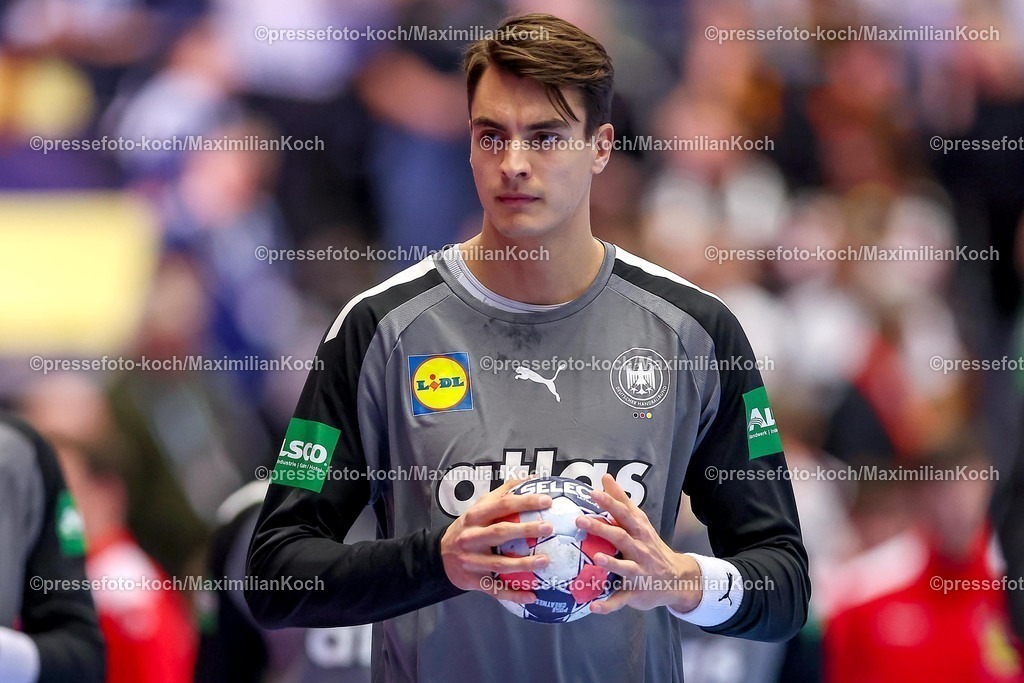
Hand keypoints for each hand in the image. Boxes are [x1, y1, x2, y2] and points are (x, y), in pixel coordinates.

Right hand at [441, 477, 552, 603]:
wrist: (439, 555)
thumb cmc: (468, 528)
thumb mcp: (480, 507)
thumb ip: (504, 492)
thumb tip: (532, 478)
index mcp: (475, 516)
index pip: (502, 505)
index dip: (524, 502)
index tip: (547, 500)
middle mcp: (471, 537)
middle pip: (500, 532)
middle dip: (525, 530)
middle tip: (549, 527)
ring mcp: (472, 561)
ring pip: (499, 563)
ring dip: (523, 564)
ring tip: (546, 561)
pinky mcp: (473, 581)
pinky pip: (495, 589)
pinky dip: (514, 593)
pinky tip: (532, 595)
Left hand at [576, 473, 701, 614]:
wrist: (677, 578)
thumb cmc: (650, 545)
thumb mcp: (640, 522)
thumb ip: (622, 501)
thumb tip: (606, 478)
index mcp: (638, 531)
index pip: (623, 514)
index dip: (609, 503)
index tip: (592, 493)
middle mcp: (639, 550)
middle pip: (620, 537)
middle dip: (601, 529)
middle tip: (580, 520)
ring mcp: (639, 572)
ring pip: (624, 568)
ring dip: (611, 564)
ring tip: (596, 558)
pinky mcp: (635, 593)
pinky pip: (621, 600)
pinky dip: (608, 605)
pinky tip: (594, 607)